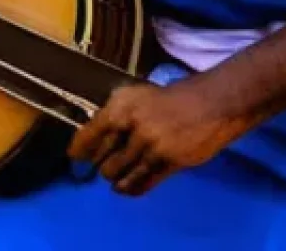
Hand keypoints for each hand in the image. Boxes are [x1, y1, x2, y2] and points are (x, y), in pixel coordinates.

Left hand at [68, 78, 237, 196]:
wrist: (211, 103)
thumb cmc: (174, 97)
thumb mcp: (140, 96)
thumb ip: (117, 115)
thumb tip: (92, 139)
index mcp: (122, 104)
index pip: (90, 133)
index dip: (80, 148)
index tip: (74, 157)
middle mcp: (132, 124)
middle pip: (103, 161)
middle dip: (103, 165)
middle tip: (107, 164)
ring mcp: (149, 145)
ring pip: (119, 176)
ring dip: (118, 179)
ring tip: (120, 176)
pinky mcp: (166, 162)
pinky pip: (140, 184)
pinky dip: (132, 189)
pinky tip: (131, 185)